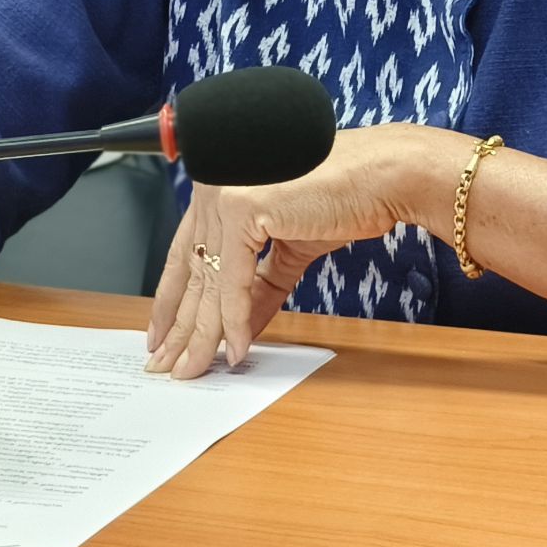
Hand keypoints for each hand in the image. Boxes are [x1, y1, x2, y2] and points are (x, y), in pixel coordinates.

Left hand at [144, 125, 438, 378]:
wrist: (383, 176)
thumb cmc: (344, 196)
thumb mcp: (290, 248)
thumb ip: (261, 285)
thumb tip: (241, 329)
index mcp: (218, 187)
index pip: (184, 253)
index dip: (172, 300)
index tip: (164, 335)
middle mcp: (212, 184)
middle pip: (191, 271)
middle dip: (180, 327)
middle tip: (169, 365)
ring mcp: (223, 192)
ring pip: (208, 281)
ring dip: (202, 334)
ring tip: (196, 369)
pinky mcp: (242, 206)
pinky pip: (233, 282)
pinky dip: (236, 321)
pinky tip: (236, 350)